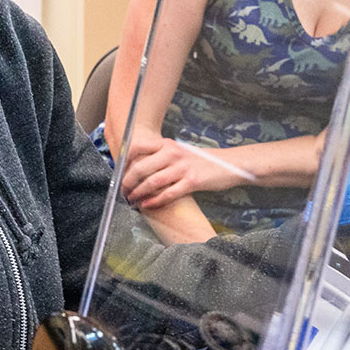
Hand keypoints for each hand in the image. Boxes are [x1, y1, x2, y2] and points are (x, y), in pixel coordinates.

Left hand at [122, 133, 244, 209]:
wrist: (230, 164)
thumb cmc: (202, 161)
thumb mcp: (181, 152)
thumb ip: (162, 157)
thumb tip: (138, 170)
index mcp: (168, 144)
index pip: (137, 147)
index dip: (124, 161)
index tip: (118, 173)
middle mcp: (173, 153)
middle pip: (141, 168)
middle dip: (128, 183)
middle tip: (123, 192)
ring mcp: (183, 167)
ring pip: (152, 182)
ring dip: (138, 193)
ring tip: (132, 200)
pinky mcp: (192, 181)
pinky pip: (168, 193)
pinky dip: (155, 201)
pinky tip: (147, 205)